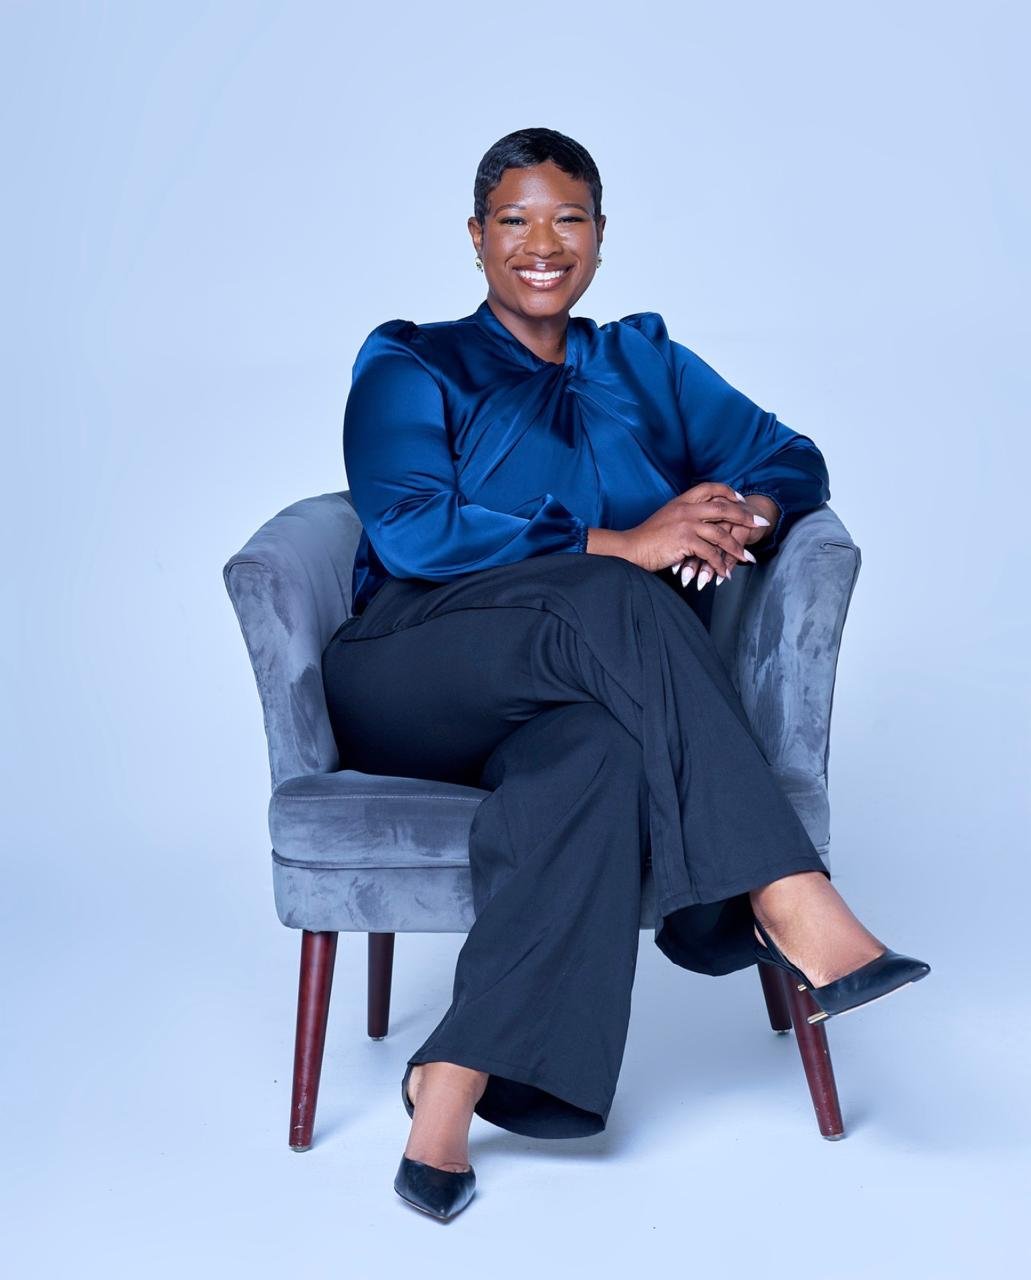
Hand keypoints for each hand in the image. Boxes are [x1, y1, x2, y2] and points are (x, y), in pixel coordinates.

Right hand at [622, 482, 770, 577]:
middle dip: (745, 517)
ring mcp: (686, 524)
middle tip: (759, 524)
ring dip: (736, 548)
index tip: (740, 500)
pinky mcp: (684, 541)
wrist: (631, 549)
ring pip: (721, 533)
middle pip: (723, 508)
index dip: (729, 493)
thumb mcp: (666, 518)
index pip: (710, 488)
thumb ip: (684, 515)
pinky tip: (724, 573)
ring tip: (747, 558)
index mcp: (681, 500)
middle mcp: (686, 508)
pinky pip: (710, 553)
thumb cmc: (647, 538)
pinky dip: (719, 565)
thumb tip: (701, 521)